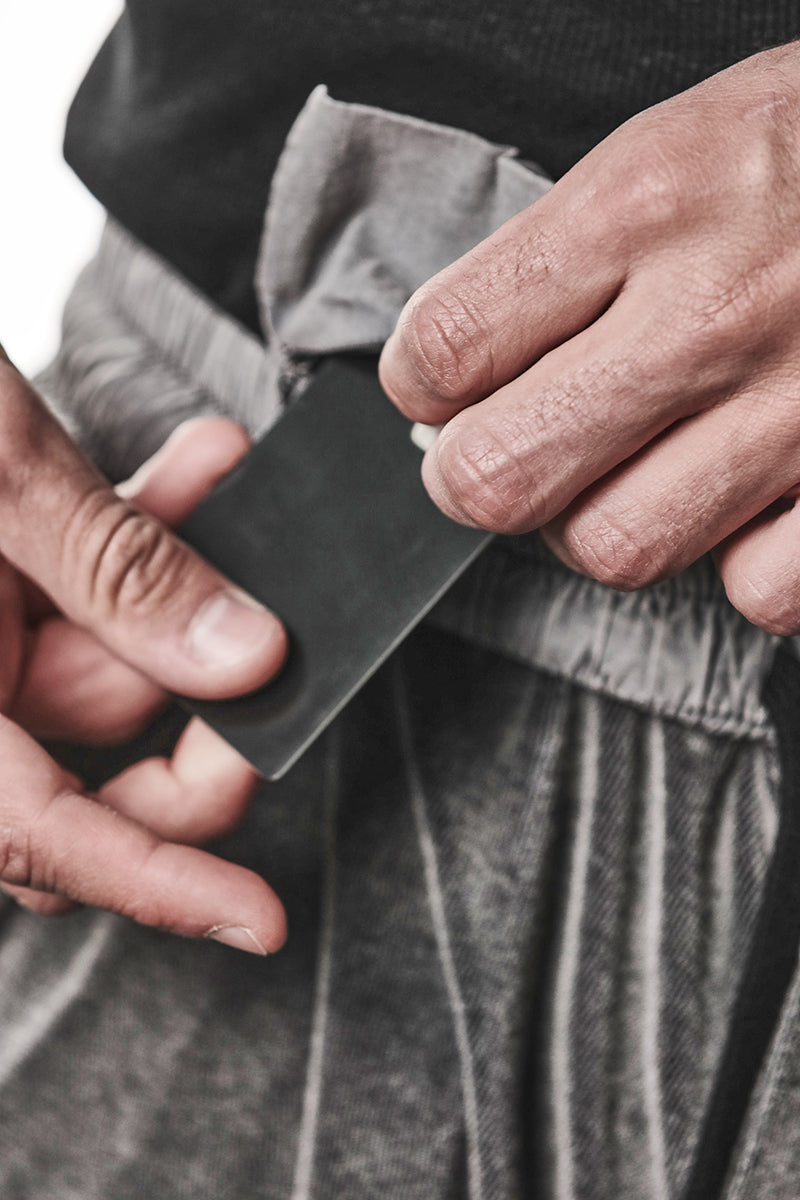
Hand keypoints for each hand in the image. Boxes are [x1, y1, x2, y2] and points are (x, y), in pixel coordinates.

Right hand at [0, 350, 287, 952]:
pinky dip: (141, 538)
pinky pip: (83, 598)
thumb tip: (246, 659)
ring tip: (227, 487)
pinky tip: (198, 472)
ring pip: (104, 669)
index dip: (159, 887)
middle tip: (276, 642)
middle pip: (92, 767)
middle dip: (194, 698)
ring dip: (179, 586)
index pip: (43, 837)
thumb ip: (116, 570)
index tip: (259, 920)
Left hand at [380, 43, 799, 634]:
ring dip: (601, 520)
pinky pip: (751, 589)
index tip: (439, 387)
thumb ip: (562, 257)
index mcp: (645, 205)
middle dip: (476, 477)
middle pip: (502, 479)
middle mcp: (712, 315)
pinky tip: (747, 500)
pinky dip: (737, 561)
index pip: (446, 348)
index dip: (419, 383)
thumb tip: (459, 373)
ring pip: (614, 548)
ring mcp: (798, 411)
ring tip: (635, 469)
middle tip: (502, 451)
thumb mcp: (680, 142)